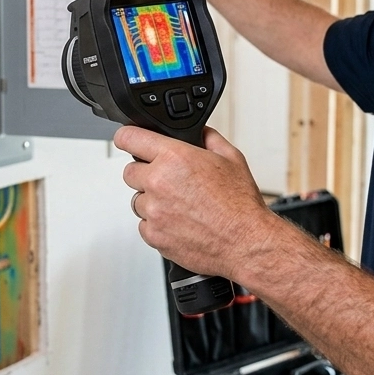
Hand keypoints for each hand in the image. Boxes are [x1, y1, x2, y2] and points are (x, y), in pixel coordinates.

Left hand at [115, 125, 278, 282]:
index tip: (128, 141)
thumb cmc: (240, 205)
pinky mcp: (153, 235)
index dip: (127, 138)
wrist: (246, 242)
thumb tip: (199, 132)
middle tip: (169, 181)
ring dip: (152, 201)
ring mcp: (154, 211)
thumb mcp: (231, 158)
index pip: (129, 137)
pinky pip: (144, 225)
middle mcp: (159, 182)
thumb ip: (208, 138)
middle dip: (146, 173)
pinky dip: (157, 224)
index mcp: (174, 158)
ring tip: (180, 206)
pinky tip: (179, 222)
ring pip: (137, 200)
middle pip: (130, 171)